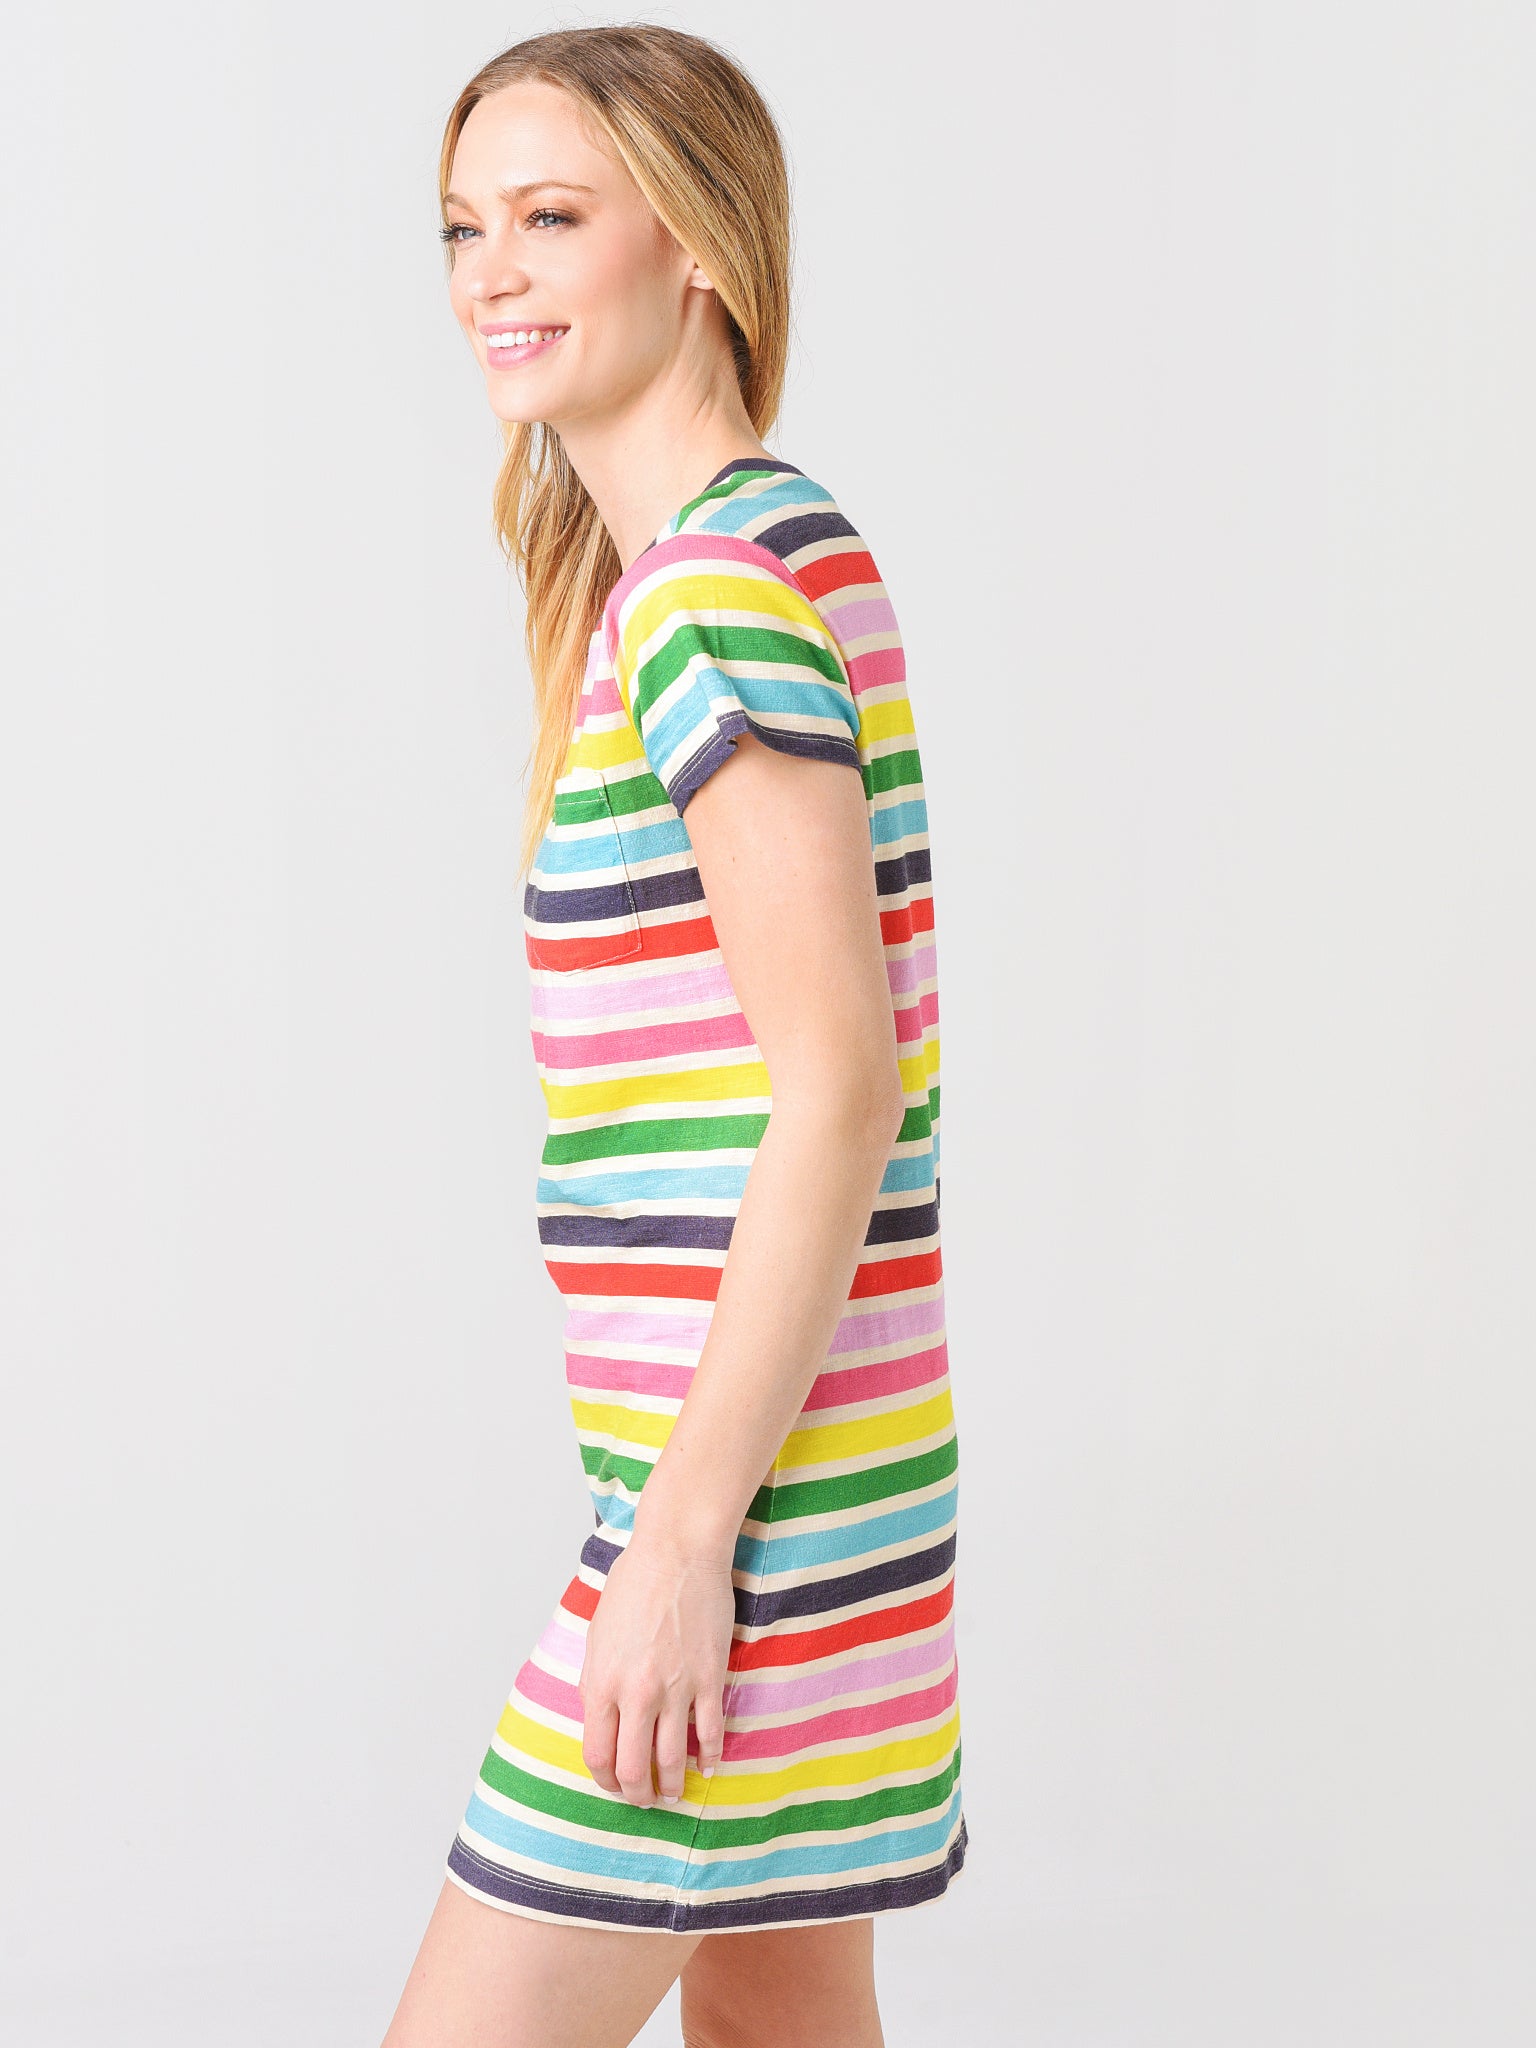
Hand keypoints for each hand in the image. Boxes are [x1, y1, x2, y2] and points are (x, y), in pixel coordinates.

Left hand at [578, 1531, 736, 1805]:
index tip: (614, 1785)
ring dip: (673, 1785)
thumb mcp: (597, 1635)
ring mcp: (675, 1689)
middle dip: (638, 1794)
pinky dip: (709, 1757)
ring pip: (672, 1760)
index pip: (598, 1755)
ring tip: (674, 1793)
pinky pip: (709, 1733)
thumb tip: (603, 1718)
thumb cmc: (633, 1585)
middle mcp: (636, 1694)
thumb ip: (597, 1681)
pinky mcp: (709, 1679)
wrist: (676, 1553)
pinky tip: (707, 1766)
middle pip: (633, 1769)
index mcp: (601, 1684)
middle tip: (645, 1799)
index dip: (605, 1780)